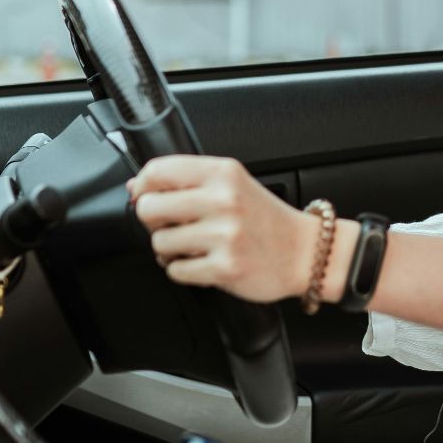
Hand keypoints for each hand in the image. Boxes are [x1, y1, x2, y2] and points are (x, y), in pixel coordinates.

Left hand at [127, 155, 333, 303]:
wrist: (306, 253)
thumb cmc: (266, 220)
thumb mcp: (233, 184)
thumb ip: (189, 181)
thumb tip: (136, 187)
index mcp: (223, 172)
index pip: (157, 171)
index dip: (142, 187)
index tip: (145, 197)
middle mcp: (223, 200)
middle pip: (149, 208)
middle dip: (153, 223)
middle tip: (171, 227)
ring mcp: (225, 235)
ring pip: (159, 244)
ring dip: (169, 251)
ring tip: (193, 248)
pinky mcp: (226, 267)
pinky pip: (176, 272)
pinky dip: (184, 271)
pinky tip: (204, 263)